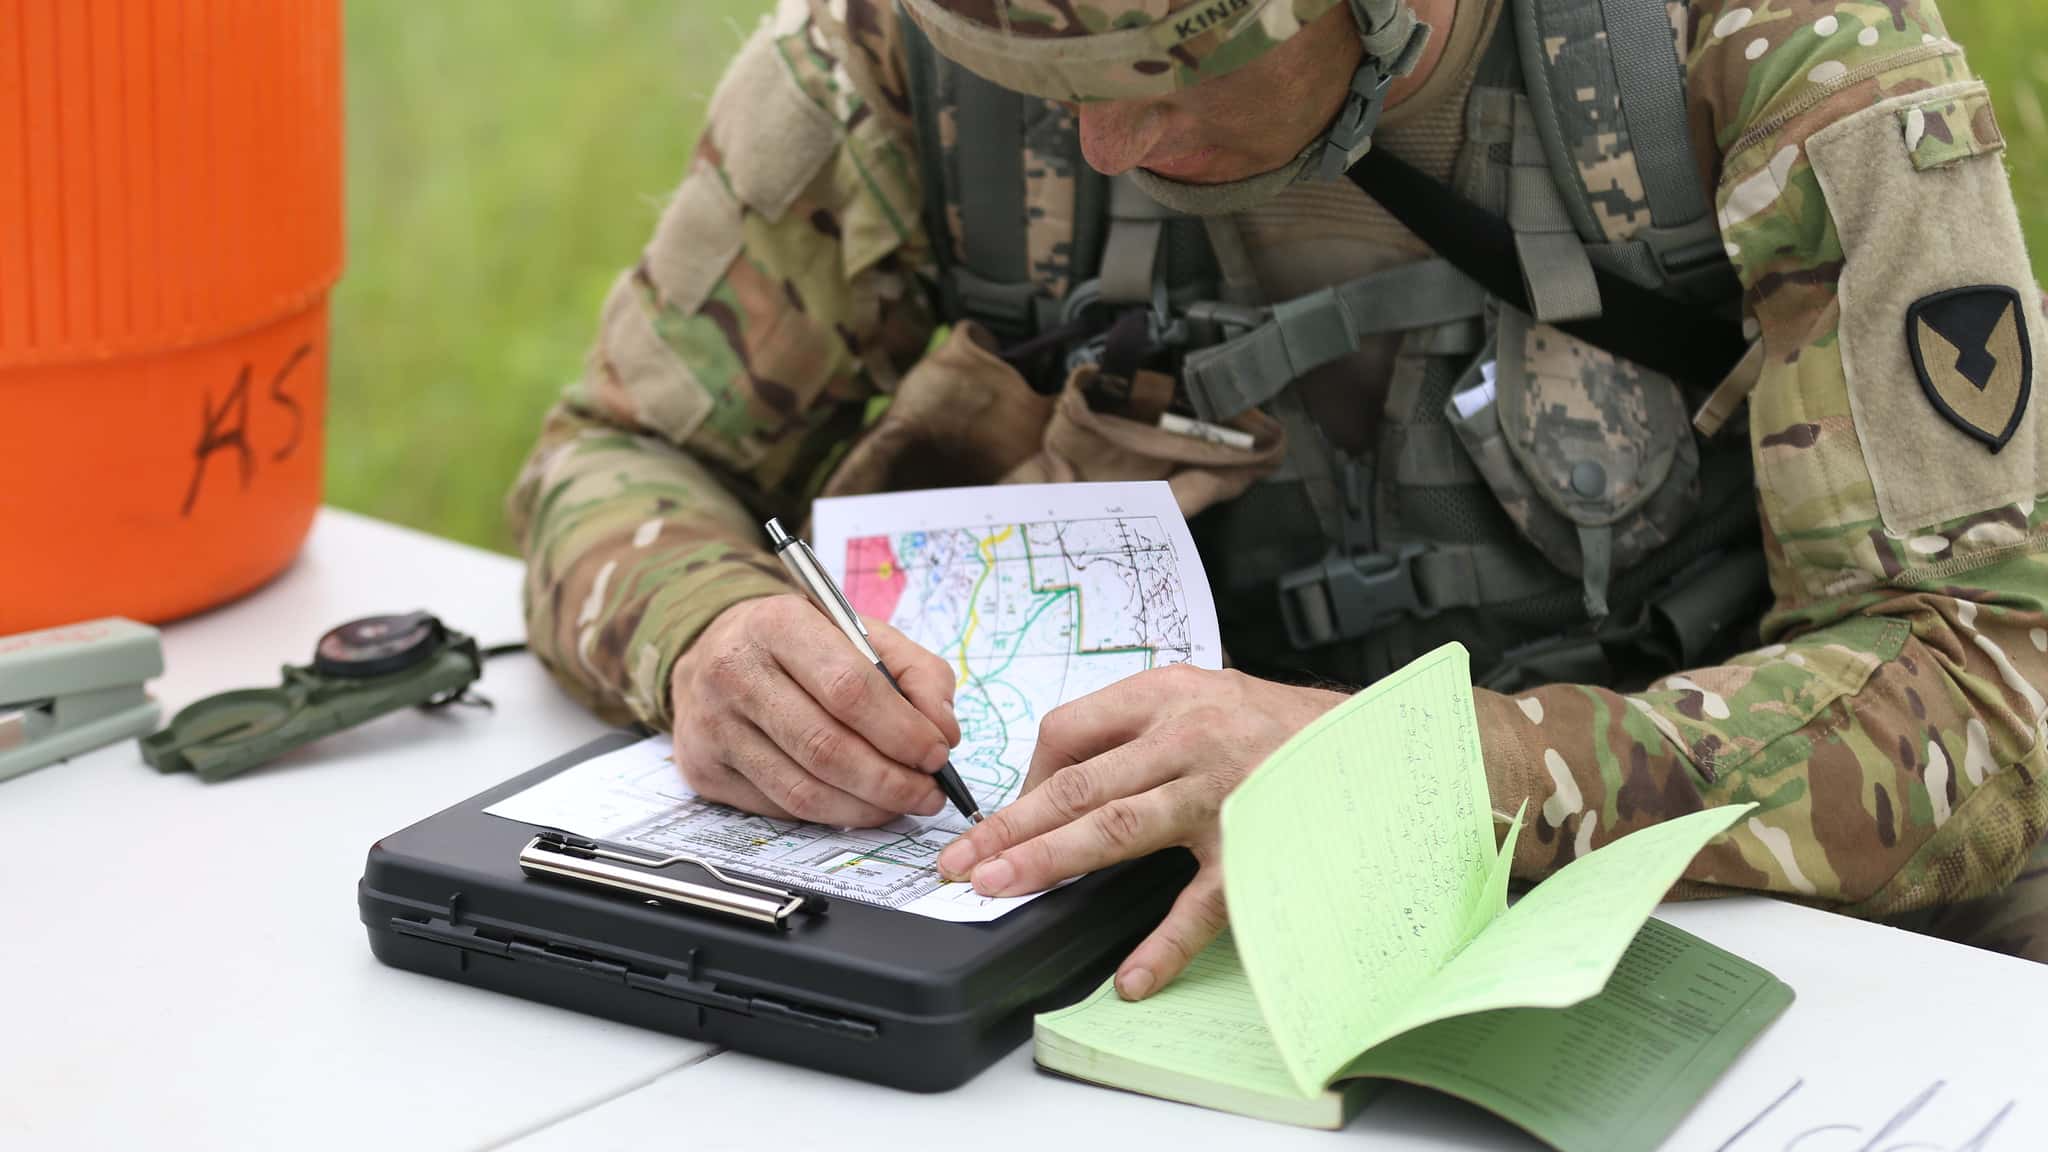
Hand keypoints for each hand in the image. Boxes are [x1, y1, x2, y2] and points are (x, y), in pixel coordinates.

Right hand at [670, 595, 960, 825]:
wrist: (711, 654)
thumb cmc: (799, 645)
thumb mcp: (859, 633)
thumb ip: (916, 672)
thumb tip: (943, 731)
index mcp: (778, 624)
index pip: (849, 688)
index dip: (901, 730)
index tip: (938, 752)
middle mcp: (735, 673)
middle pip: (826, 747)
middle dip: (891, 780)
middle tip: (929, 792)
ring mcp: (713, 726)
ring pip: (804, 790)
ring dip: (867, 807)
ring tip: (904, 803)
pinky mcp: (704, 769)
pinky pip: (781, 808)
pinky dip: (832, 815)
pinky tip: (860, 805)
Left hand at [935, 665, 1343, 999]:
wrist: (1383, 738)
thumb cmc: (1283, 727)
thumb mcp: (1207, 696)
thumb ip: (1139, 731)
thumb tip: (1061, 786)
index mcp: (1169, 694)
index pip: (1070, 730)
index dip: (1028, 778)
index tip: (1002, 820)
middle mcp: (1189, 737)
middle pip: (1078, 783)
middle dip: (1011, 826)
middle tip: (960, 863)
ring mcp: (1223, 792)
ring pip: (1119, 827)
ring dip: (1052, 861)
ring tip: (1002, 888)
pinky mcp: (1258, 844)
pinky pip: (1203, 900)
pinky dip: (1165, 942)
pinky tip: (1133, 975)